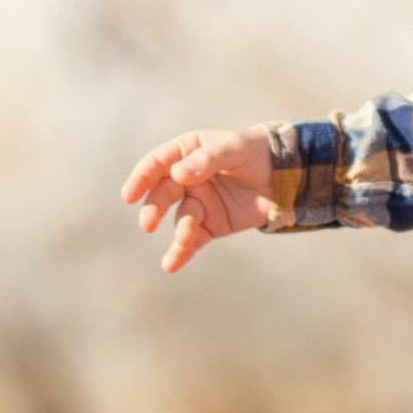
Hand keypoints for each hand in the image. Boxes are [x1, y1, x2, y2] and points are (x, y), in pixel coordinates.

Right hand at [120, 127, 273, 272]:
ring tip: (185, 240)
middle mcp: (186, 178)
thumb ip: (207, 160)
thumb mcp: (233, 148)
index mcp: (186, 152)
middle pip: (163, 193)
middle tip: (148, 223)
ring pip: (181, 219)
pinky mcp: (211, 224)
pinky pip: (193, 239)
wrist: (284, 176)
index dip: (141, 178)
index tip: (129, 195)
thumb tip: (178, 174)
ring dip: (180, 230)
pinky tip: (171, 264)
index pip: (157, 164)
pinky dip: (181, 252)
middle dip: (154, 207)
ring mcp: (198, 202)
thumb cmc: (255, 153)